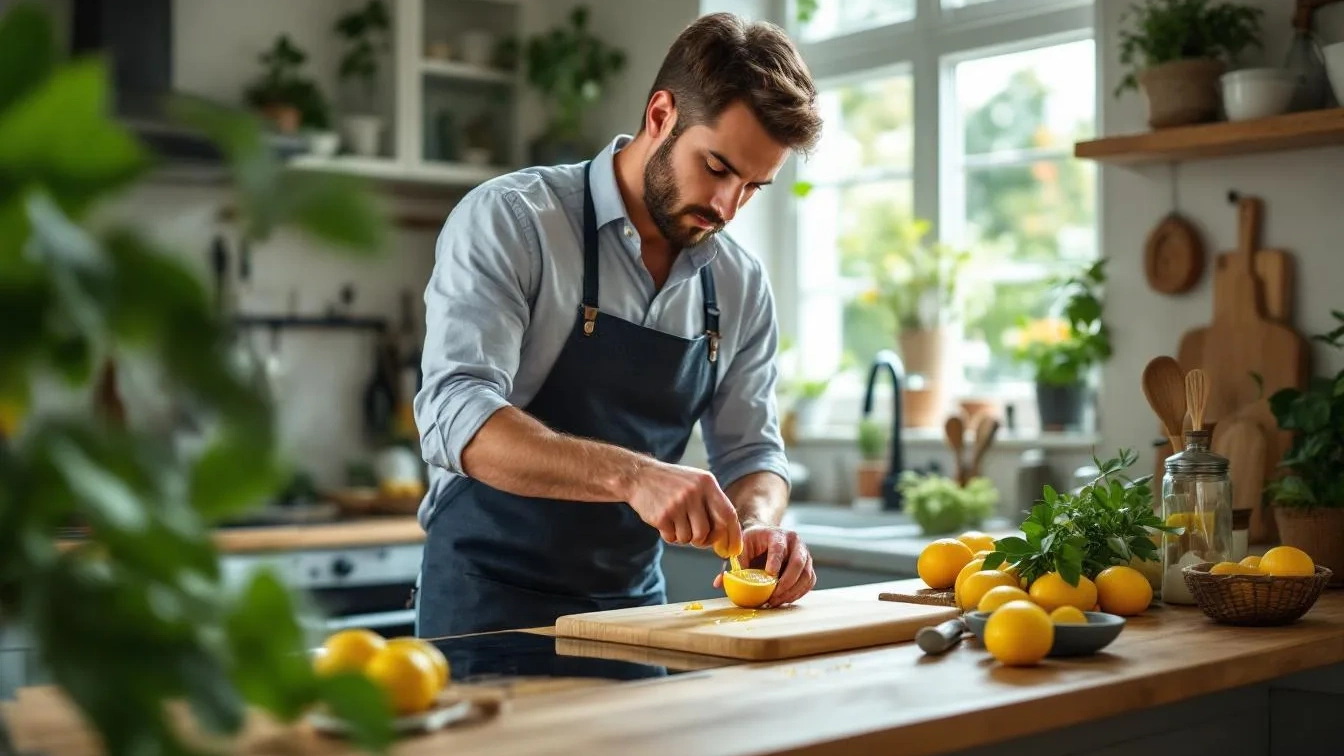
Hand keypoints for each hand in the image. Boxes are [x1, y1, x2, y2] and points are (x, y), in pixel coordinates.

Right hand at [626, 461, 741, 552]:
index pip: (728, 514)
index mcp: (707, 483)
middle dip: (703, 540)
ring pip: (689, 538)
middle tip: (697, 537)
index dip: (733, 535)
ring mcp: (677, 504)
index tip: (733, 549)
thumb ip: (712, 502)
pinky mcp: (662, 516)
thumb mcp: (696, 481)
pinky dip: (670, 535)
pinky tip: (665, 521)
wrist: (640, 476)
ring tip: (676, 522)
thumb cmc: (671, 482)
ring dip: (683, 536)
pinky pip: (673, 538)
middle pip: (707, 532)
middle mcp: (694, 492)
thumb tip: (727, 533)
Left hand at [713, 524, 814, 606]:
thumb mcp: (740, 550)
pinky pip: (809, 583)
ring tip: (775, 602)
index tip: (770, 576)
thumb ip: (732, 565)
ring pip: (806, 575)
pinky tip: (783, 600)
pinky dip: (798, 594)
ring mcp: (805, 555)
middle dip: (786, 583)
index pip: (779, 548)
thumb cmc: (751, 544)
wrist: (765, 539)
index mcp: (777, 534)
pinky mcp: (808, 568)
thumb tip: (719, 583)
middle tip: (772, 597)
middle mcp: (795, 542)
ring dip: (792, 592)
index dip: (775, 562)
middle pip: (798, 563)